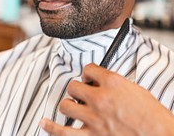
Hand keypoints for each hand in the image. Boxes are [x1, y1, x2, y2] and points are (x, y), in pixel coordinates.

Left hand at [40, 63, 173, 135]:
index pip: (89, 68)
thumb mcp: (135, 89)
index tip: (91, 77)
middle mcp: (100, 98)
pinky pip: (63, 132)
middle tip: (84, 93)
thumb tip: (102, 83)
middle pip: (74, 85)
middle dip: (78, 88)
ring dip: (69, 104)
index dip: (89, 72)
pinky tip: (45, 122)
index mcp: (112, 83)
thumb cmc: (152, 115)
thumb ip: (115, 84)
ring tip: (75, 106)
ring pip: (66, 105)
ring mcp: (94, 119)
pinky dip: (51, 127)